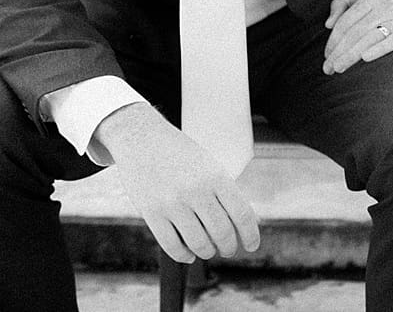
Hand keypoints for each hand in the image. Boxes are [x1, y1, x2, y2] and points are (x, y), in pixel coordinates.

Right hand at [94, 103, 259, 262]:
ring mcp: (172, 203)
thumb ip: (226, 192)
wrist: (141, 138)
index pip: (241, 214)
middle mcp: (196, 190)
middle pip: (222, 233)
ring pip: (199, 243)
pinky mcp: (151, 213)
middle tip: (228, 249)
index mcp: (215, 176)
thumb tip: (249, 223)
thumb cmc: (180, 153)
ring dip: (208, 252)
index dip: (250, 235)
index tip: (251, 246)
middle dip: (229, 247)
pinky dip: (184, 255)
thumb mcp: (209, 165)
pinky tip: (189, 253)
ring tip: (209, 250)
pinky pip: (172, 246)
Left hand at [323, 0, 392, 74]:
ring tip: (339, 68)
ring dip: (351, 55)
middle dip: (338, 52)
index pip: (346, 21)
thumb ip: (344, 4)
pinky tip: (365, 59)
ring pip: (369, 38)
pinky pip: (392, 41)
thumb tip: (327, 24)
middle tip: (328, 68)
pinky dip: (378, 49)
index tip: (326, 55)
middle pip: (354, 32)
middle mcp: (384, 5)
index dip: (333, 40)